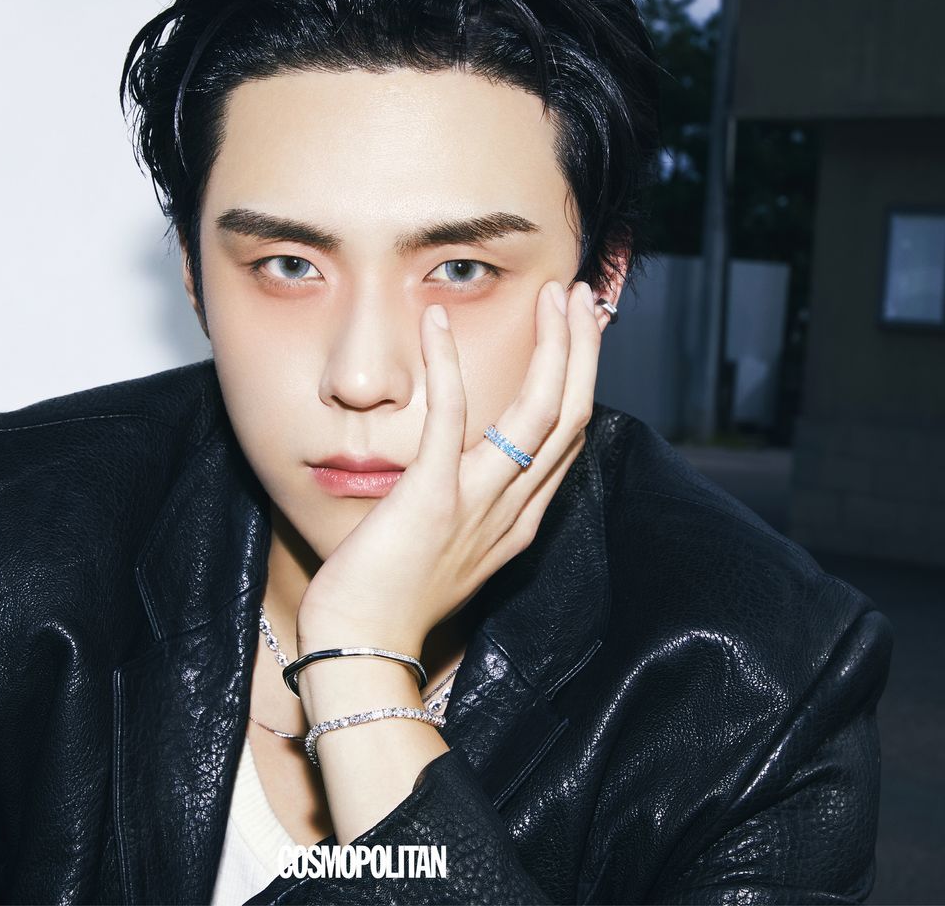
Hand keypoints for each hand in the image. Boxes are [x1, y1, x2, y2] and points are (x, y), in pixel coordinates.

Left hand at [297, 279, 609, 656]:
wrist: (362, 648)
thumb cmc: (392, 599)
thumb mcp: (452, 550)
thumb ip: (470, 507)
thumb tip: (463, 465)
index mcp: (520, 522)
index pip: (569, 439)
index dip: (581, 378)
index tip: (580, 332)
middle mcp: (513, 511)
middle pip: (571, 418)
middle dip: (582, 351)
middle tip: (581, 297)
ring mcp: (477, 504)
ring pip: (540, 414)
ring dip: (553, 348)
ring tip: (555, 297)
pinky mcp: (431, 497)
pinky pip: (451, 418)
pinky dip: (447, 363)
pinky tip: (435, 321)